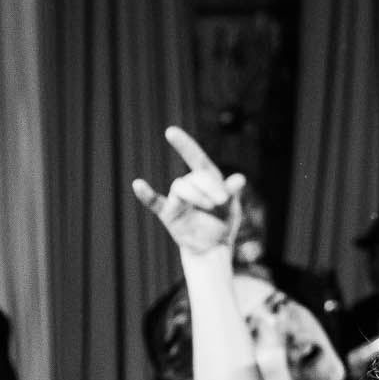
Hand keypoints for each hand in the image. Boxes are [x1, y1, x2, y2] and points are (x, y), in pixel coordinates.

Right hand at [131, 126, 245, 260]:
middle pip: (195, 176)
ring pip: (181, 187)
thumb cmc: (221, 224)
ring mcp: (177, 199)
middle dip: (209, 186)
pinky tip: (138, 184)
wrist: (211, 248)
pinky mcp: (168, 214)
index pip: (196, 158)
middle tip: (222, 201)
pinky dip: (146, 194)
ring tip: (210, 206)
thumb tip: (240, 179)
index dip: (184, 145)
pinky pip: (154, 202)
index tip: (169, 132)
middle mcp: (189, 185)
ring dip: (196, 195)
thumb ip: (232, 192)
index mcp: (205, 179)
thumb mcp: (230, 207)